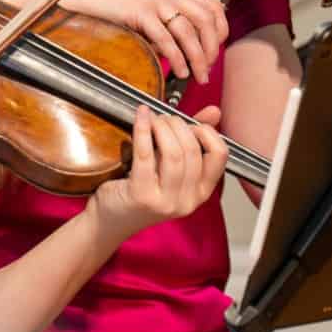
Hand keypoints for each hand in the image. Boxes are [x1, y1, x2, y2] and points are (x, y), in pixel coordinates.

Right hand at [64, 0, 228, 80]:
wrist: (81, 1)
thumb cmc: (111, 11)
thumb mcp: (144, 13)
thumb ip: (164, 25)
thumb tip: (183, 50)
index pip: (211, 5)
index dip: (220, 30)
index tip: (216, 50)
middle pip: (205, 18)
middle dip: (211, 47)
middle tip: (207, 69)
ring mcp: (153, 0)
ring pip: (187, 31)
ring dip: (196, 57)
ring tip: (196, 76)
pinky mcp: (139, 11)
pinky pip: (165, 38)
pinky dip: (176, 58)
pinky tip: (178, 71)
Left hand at [90, 104, 230, 245]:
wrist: (112, 220)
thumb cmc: (141, 190)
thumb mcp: (170, 167)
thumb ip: (193, 139)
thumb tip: (214, 111)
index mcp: (201, 193)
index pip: (219, 156)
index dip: (207, 133)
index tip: (192, 124)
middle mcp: (187, 201)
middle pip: (192, 150)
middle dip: (178, 125)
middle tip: (164, 118)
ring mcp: (165, 201)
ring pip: (173, 153)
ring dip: (162, 127)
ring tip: (153, 119)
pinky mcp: (141, 195)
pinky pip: (145, 154)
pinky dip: (143, 130)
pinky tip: (141, 117)